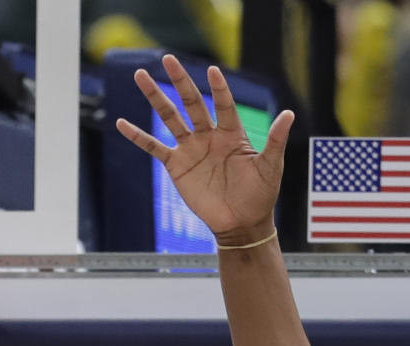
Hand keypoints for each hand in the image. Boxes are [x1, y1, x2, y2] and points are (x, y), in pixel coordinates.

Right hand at [116, 54, 293, 244]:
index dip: (219, 89)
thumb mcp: (270, 167)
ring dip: (155, 97)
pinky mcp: (177, 166)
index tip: (212, 71)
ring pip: (170, 117)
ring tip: (140, 76)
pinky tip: (121, 123)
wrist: (241, 224)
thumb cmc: (260, 196)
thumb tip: (288, 114)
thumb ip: (275, 140)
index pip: (224, 104)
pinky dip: (138, 136)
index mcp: (232, 134)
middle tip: (167, 58)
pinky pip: (154, 147)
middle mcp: (209, 136)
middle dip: (180, 80)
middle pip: (192, 102)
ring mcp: (191, 149)